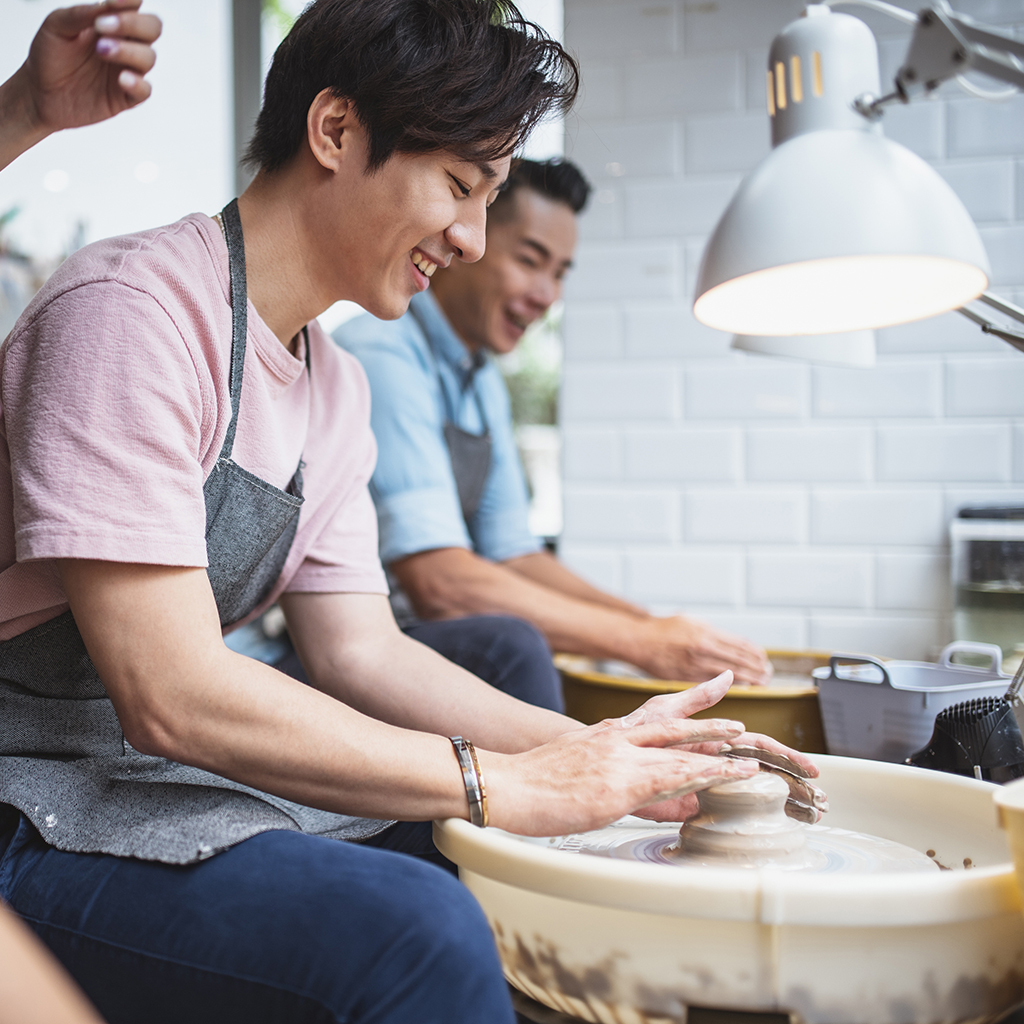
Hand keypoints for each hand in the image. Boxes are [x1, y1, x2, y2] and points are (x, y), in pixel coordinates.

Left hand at [26, 1, 161, 129]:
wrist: (40, 93)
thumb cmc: (50, 55)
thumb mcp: (58, 25)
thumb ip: (82, 13)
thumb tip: (107, 5)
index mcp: (110, 22)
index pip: (134, 6)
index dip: (131, 0)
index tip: (113, 1)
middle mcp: (124, 44)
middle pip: (152, 28)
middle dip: (133, 24)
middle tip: (101, 26)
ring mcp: (127, 70)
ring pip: (149, 57)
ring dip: (128, 51)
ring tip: (101, 51)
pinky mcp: (126, 97)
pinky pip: (145, 90)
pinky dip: (137, 83)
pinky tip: (121, 79)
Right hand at [483, 715, 759, 836]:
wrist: (504, 783)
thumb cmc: (530, 781)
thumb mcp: (572, 767)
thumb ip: (601, 771)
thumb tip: (621, 787)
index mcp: (605, 734)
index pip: (654, 712)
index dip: (688, 699)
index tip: (716, 686)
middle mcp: (617, 738)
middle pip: (673, 723)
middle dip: (710, 721)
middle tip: (739, 725)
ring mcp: (621, 758)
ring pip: (681, 749)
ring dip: (718, 751)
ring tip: (749, 756)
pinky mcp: (621, 783)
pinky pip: (675, 777)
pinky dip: (708, 774)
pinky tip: (728, 777)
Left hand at [614, 670, 818, 820]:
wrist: (599, 759)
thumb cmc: (629, 731)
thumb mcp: (664, 710)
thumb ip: (697, 698)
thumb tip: (729, 676)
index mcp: (712, 739)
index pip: (758, 747)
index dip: (786, 757)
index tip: (812, 770)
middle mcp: (712, 761)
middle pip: (761, 773)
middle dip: (793, 786)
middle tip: (821, 800)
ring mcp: (702, 785)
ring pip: (748, 796)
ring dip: (779, 806)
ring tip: (808, 817)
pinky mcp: (686, 807)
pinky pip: (719, 818)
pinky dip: (746, 826)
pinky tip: (769, 834)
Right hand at [631, 614, 772, 686]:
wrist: (639, 641)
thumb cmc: (665, 629)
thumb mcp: (691, 621)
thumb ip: (712, 632)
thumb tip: (734, 643)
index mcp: (705, 632)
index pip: (740, 644)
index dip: (755, 653)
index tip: (765, 658)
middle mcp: (702, 648)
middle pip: (739, 660)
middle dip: (757, 667)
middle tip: (768, 673)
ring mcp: (694, 664)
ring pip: (730, 674)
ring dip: (749, 678)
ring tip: (761, 681)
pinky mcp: (685, 678)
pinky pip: (713, 684)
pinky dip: (730, 686)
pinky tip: (740, 687)